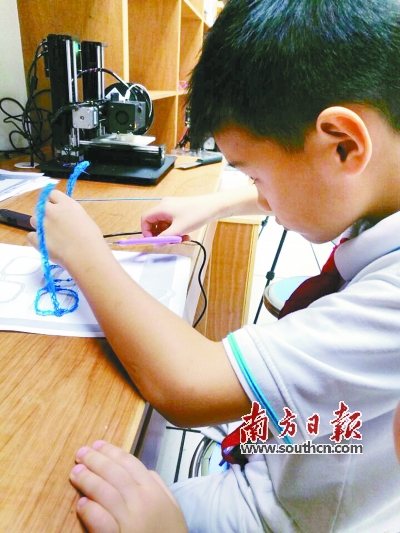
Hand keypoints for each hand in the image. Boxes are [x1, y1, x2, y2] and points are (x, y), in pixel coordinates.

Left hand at [27, 190, 106, 270]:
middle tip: (54, 223)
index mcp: (66, 204)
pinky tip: (46, 244)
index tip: (57, 208)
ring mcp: (43, 224)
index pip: (52, 194)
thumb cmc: (92, 239)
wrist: (86, 256)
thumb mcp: (84, 219)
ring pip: (33, 219)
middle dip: (45, 212)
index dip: (54, 201)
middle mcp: (52, 211)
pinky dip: (37, 239)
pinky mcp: (37, 238)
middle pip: (41, 205)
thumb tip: (66, 217)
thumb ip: (71, 214)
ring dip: (40, 225)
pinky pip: (31, 236)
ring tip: (51, 236)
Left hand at [70, 441, 187, 532]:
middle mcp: (142, 501)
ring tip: (75, 472)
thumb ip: (159, 486)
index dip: (112, 452)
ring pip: (106, 493)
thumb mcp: (172, 506)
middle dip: (96, 460)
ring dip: (88, 480)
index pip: (130, 463)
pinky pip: (102, 522)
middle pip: (114, 474)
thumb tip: (145, 470)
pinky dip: (91, 511)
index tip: (97, 444)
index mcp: (153, 490)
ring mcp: (130, 521)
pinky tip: (81, 503)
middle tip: (80, 452)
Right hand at [141, 195, 216, 237]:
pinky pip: (172, 222)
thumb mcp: (179, 229)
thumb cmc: (196, 215)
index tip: (153, 241)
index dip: (146, 231)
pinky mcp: (179, 210)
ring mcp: (172, 207)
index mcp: (162, 208)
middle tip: (169, 242)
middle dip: (161, 234)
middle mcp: (165, 206)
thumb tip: (155, 244)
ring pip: (165, 224)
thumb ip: (165, 238)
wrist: (213, 206)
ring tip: (181, 239)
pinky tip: (186, 235)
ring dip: (170, 234)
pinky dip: (176, 230)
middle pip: (155, 222)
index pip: (145, 219)